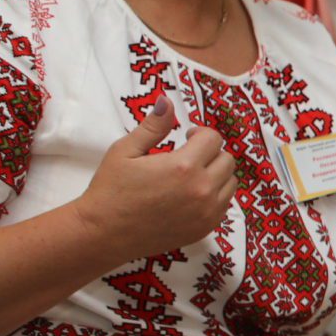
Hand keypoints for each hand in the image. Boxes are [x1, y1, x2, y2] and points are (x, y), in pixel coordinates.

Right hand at [71, 108, 236, 260]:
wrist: (104, 234)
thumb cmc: (111, 190)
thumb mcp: (125, 151)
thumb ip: (153, 126)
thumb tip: (167, 101)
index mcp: (184, 166)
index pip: (213, 138)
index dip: (200, 133)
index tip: (186, 137)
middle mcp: (202, 190)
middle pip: (227, 159)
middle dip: (210, 152)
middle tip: (189, 155)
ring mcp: (207, 212)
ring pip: (231, 183)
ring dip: (216, 174)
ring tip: (191, 175)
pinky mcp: (205, 229)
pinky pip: (225, 205)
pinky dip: (215, 196)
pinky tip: (192, 195)